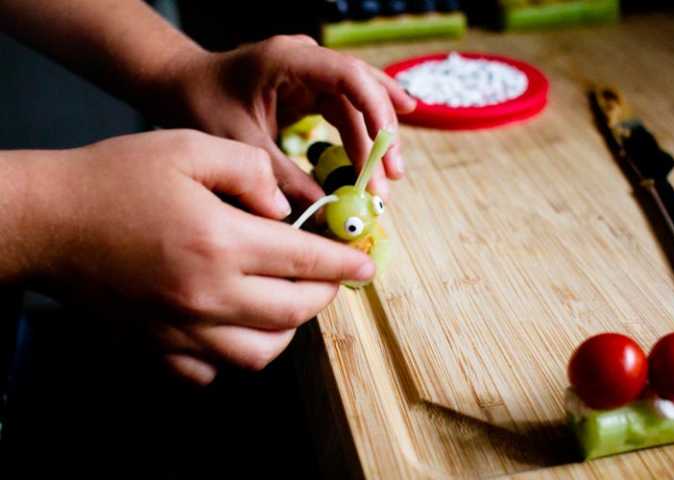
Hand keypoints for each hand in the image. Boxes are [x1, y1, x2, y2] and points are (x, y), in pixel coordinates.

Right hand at [22, 130, 374, 384]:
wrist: (49, 221)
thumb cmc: (116, 177)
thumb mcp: (189, 148)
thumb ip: (249, 171)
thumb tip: (285, 206)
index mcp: (221, 242)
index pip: (305, 260)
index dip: (343, 261)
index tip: (366, 263)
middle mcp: (207, 294)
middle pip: (292, 312)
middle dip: (325, 296)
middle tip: (333, 278)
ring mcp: (180, 327)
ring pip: (259, 352)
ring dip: (288, 331)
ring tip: (291, 304)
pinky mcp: (155, 343)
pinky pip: (208, 372)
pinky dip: (233, 359)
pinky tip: (237, 332)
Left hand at [156, 35, 415, 204]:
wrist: (181, 86)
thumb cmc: (201, 104)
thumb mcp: (240, 142)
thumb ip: (282, 176)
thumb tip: (322, 210)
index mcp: (288, 60)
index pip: (348, 75)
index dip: (375, 109)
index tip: (386, 150)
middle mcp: (308, 61)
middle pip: (362, 91)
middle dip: (381, 135)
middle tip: (390, 178)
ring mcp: (313, 75)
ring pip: (359, 105)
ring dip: (374, 142)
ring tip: (386, 181)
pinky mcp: (312, 92)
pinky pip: (348, 112)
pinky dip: (362, 137)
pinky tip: (383, 152)